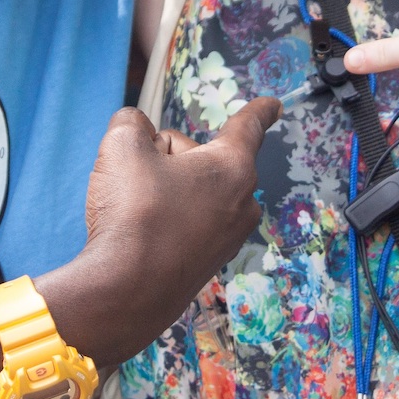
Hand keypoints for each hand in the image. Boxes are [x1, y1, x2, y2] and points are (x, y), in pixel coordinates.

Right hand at [74, 100, 277, 360]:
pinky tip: (142, 236)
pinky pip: (186, 223)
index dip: (258, 110)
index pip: (248, 126)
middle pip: (202, 158)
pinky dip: (165, 222)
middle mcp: (242, 202)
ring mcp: (228, 238)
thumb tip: (136, 131)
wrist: (127, 292)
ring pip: (192, 191)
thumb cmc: (134, 213)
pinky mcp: (208, 264)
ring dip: (165, 191)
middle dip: (170, 159)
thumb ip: (132, 123)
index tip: (274, 105)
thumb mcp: (123, 146)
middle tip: (140, 180)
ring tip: (137, 214)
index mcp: (232, 166)